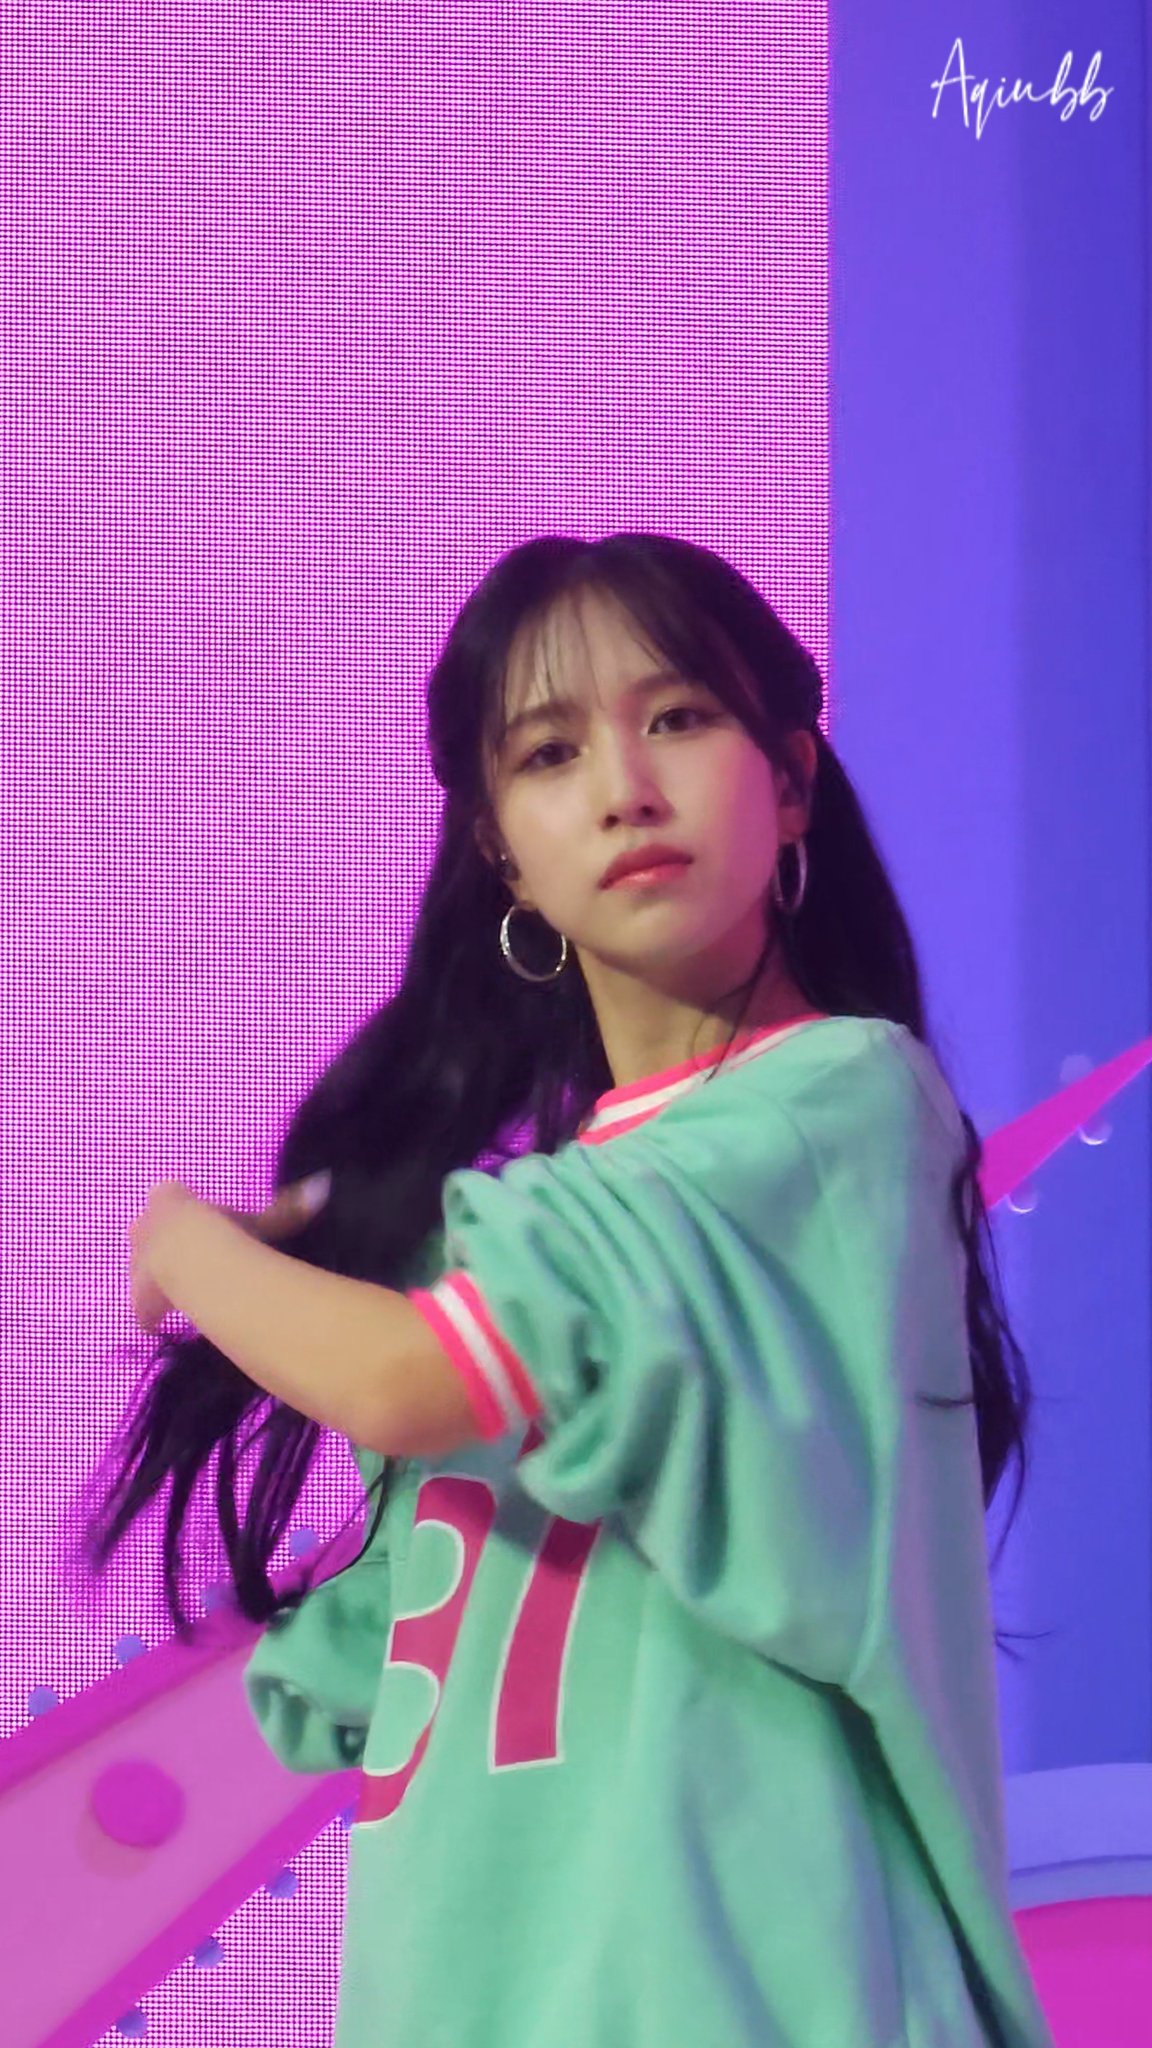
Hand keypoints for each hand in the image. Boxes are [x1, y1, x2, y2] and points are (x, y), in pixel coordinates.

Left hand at [128, 1172, 330, 1335]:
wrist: (195, 1266)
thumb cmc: (229, 1235)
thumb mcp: (261, 1220)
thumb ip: (287, 1209)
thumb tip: (322, 1186)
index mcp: (170, 1200)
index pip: (168, 1198)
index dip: (180, 1212)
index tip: (200, 1227)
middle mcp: (147, 1227)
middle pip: (145, 1232)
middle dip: (159, 1244)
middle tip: (179, 1260)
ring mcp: (138, 1262)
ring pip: (139, 1268)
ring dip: (153, 1279)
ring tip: (173, 1292)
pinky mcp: (140, 1298)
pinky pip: (144, 1311)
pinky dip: (153, 1318)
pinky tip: (162, 1326)